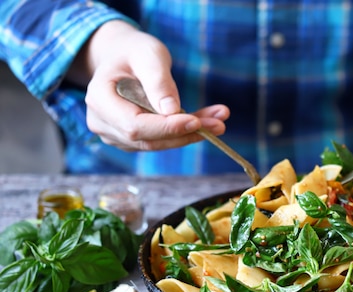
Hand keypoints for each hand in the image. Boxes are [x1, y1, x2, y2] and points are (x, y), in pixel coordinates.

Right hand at [71, 20, 229, 151]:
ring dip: (190, 135)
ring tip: (218, 120)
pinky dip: (185, 133)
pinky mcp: (131, 140)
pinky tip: (206, 121)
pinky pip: (161, 141)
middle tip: (219, 124)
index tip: (195, 122)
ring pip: (158, 143)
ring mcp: (115, 134)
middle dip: (185, 133)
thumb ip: (158, 80)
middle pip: (148, 140)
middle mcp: (102, 122)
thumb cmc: (134, 52)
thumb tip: (172, 110)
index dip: (166, 127)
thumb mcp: (148, 54)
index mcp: (99, 99)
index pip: (134, 126)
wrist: (123, 57)